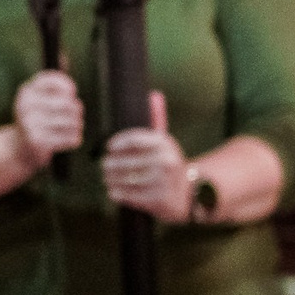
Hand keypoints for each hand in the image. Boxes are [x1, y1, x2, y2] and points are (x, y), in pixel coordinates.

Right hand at [11, 69, 84, 170]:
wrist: (19, 149)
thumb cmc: (36, 119)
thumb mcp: (39, 97)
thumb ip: (53, 81)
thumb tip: (64, 54)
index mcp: (27, 91)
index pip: (54, 80)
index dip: (68, 86)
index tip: (71, 93)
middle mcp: (25, 105)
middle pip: (68, 103)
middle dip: (77, 110)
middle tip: (75, 115)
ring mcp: (30, 124)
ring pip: (72, 121)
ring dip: (77, 126)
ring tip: (72, 128)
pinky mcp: (38, 142)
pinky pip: (71, 138)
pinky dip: (74, 139)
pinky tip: (67, 139)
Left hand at [102, 91, 192, 222]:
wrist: (189, 193)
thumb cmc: (168, 164)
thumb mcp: (165, 141)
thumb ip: (157, 119)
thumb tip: (154, 95)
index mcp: (165, 143)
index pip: (133, 139)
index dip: (117, 143)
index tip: (109, 147)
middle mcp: (166, 161)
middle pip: (125, 161)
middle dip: (110, 165)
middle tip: (105, 166)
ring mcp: (163, 181)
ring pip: (125, 179)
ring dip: (111, 179)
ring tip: (108, 178)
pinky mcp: (158, 199)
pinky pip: (129, 195)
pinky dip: (118, 193)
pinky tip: (114, 191)